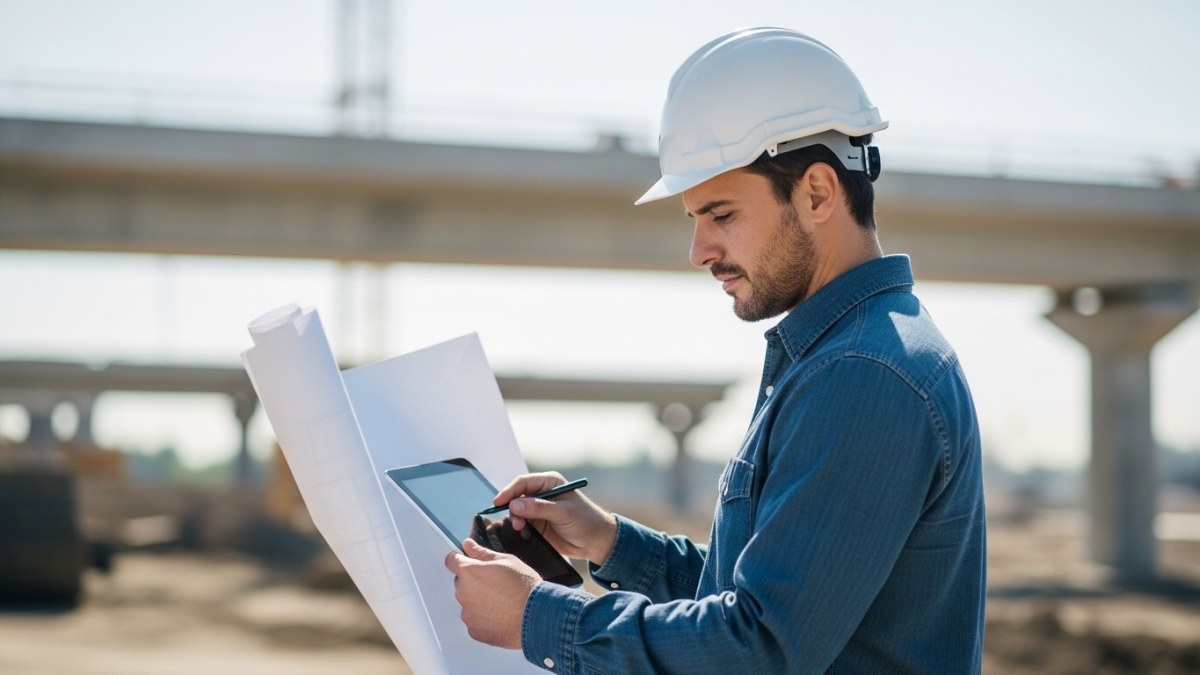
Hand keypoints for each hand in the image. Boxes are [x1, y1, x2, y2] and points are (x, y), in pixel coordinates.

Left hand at [444, 538, 538, 648]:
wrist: (537, 617)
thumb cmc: (525, 587)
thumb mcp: (507, 561)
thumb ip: (482, 553)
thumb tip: (468, 545)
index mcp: (469, 572)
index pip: (451, 561)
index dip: (460, 559)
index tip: (467, 561)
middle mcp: (463, 593)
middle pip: (461, 583)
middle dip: (473, 581)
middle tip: (495, 584)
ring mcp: (467, 614)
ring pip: (468, 602)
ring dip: (478, 600)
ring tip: (501, 601)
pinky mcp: (474, 630)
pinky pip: (474, 620)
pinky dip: (483, 618)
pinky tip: (500, 614)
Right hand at [495, 472, 617, 565]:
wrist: (596, 542)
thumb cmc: (586, 521)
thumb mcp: (563, 513)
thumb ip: (538, 508)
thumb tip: (514, 504)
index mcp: (550, 483)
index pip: (523, 482)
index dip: (509, 491)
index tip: (498, 502)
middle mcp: (542, 494)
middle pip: (516, 496)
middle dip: (512, 508)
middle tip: (515, 522)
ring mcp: (538, 510)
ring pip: (516, 511)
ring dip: (515, 520)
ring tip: (520, 529)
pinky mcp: (537, 524)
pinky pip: (521, 524)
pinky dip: (519, 529)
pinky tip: (523, 534)